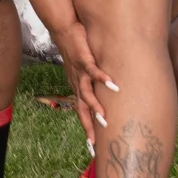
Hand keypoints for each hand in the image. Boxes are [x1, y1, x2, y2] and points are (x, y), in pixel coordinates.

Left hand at [53, 21, 118, 146]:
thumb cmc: (77, 48)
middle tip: (95, 144)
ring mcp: (80, 72)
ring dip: (95, 106)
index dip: (87, 129)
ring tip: (104, 117)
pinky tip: (112, 84)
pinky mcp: (83, 59)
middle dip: (88, 127)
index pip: (82, 113)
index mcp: (77, 88)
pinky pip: (93, 71)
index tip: (92, 147)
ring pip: (86, 93)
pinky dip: (102, 78)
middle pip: (82, 110)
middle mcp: (77, 84)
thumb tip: (107, 88)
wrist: (64, 30)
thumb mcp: (85, 68)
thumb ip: (94, 79)